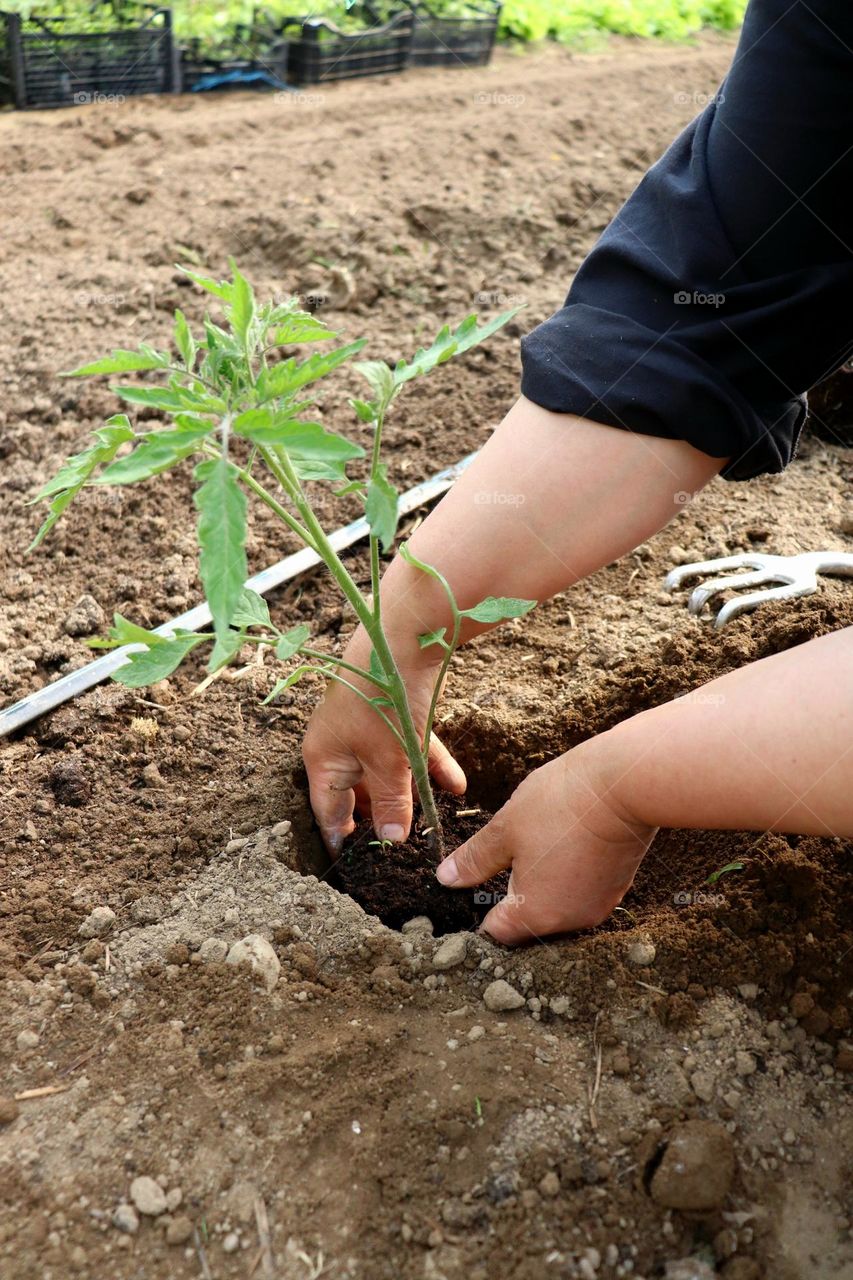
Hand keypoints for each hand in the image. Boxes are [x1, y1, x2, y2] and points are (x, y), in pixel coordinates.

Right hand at [302, 624, 465, 853]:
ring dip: (411, 791)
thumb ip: (390, 801)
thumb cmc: (380, 701)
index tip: (359, 866)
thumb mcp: (387, 760)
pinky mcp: (393, 713)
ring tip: (431, 821)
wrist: (402, 638)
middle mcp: (340, 744)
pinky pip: (410, 748)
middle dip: (384, 815)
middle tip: (404, 847)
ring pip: (389, 770)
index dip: (344, 839)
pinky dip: (429, 765)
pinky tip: (456, 786)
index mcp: (324, 758)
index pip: (328, 811)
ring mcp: (367, 728)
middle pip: (360, 792)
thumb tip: (391, 838)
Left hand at [436, 739, 656, 943]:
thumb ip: (474, 861)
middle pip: (528, 927)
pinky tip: (559, 849)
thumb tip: (446, 879)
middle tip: (498, 869)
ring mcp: (597, 907)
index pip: (496, 933)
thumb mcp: (504, 830)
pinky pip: (579, 894)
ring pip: (556, 910)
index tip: (473, 893)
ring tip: (530, 855)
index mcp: (535, 915)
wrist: (626, 785)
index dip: (479, 917)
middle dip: (510, 904)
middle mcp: (569, 922)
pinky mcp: (616, 888)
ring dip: (540, 891)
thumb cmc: (560, 806)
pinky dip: (566, 880)